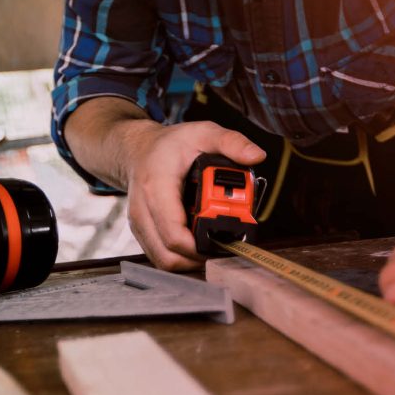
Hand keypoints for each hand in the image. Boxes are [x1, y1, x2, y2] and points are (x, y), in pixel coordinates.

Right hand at [121, 120, 265, 270]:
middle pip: (169, 254)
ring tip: (212, 246)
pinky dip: (181, 257)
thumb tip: (256, 156)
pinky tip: (197, 244)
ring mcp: (140, 224)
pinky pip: (161, 256)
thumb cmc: (169, 145)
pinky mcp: (142, 233)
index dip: (200, 246)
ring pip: (164, 261)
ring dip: (191, 260)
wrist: (138, 150)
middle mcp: (143, 210)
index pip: (174, 233)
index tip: (224, 241)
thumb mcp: (203, 133)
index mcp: (157, 187)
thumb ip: (231, 142)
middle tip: (223, 246)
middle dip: (200, 257)